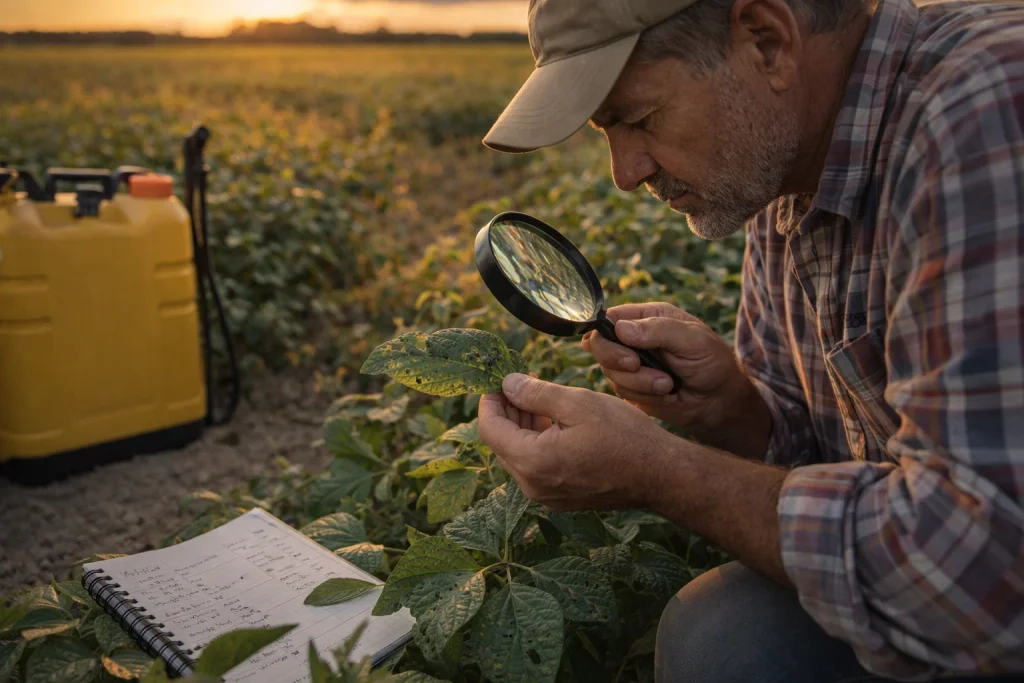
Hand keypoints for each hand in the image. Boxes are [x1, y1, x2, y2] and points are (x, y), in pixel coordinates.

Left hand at [477, 373, 676, 511]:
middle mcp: (533, 486)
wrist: (660, 474)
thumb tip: (507, 384)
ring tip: (538, 396)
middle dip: (507, 410)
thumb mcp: (578, 403)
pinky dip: (537, 441)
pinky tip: (553, 420)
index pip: (490, 429)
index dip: (490, 401)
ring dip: (522, 425)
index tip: (499, 380)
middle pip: (501, 443)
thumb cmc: (624, 436)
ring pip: (518, 454)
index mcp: (533, 462)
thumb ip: (536, 393)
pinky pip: (536, 466)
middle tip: (521, 382)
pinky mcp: (560, 497)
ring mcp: (546, 495)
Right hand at [582, 302, 767, 455]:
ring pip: (610, 372)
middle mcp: (634, 339)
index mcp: (647, 317)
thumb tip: (621, 329)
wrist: (720, 402)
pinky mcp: (632, 387)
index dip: (606, 334)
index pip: (609, 318)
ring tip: (667, 384)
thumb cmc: (712, 363)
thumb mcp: (693, 340)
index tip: (627, 352)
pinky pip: (620, 392)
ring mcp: (631, 364)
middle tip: (637, 365)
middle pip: (600, 346)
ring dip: (638, 382)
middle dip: (617, 360)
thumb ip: (659, 330)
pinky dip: (642, 395)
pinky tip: (664, 393)